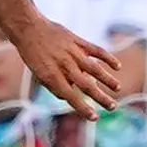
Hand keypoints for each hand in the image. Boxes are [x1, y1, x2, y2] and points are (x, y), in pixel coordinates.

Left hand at [10, 10, 126, 112]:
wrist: (29, 29)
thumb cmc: (33, 55)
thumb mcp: (38, 74)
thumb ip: (54, 87)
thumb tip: (69, 97)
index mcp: (52, 76)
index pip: (71, 96)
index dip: (83, 108)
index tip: (94, 117)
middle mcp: (64, 66)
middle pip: (87, 85)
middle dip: (101, 97)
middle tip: (113, 106)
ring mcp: (72, 53)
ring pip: (95, 68)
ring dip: (108, 79)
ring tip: (117, 88)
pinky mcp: (78, 41)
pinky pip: (96, 50)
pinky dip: (108, 58)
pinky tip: (117, 66)